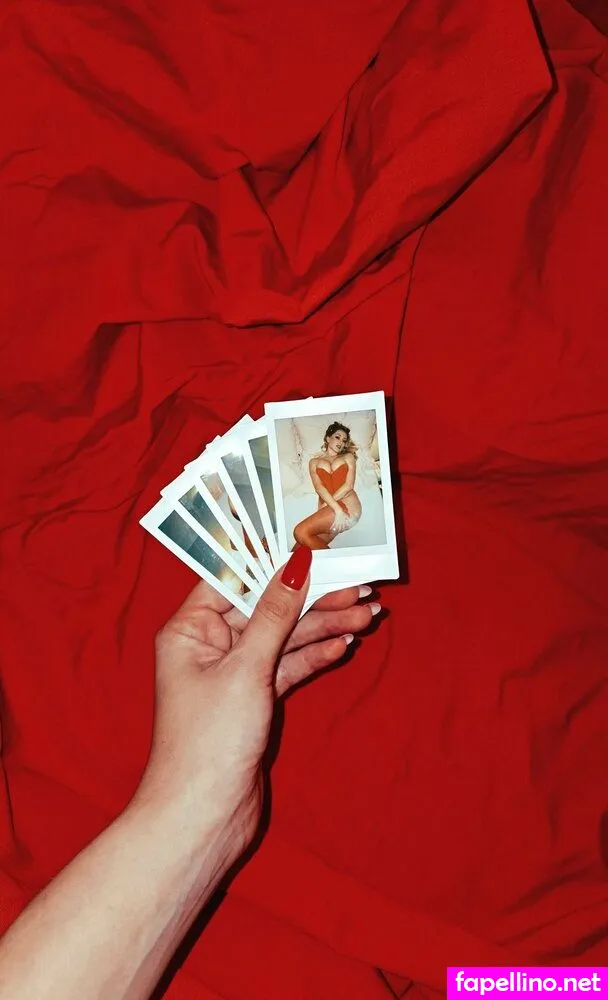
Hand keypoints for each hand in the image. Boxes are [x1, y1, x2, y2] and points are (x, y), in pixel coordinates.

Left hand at [136, 549, 380, 871]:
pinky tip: (345, 644)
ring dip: (324, 626)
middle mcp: (209, 646)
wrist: (203, 818)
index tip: (315, 544)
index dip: (274, 561)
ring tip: (367, 614)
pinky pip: (288, 667)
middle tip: (360, 585)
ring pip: (284, 638)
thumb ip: (274, 616)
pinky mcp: (254, 700)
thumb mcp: (245, 670)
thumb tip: (296, 565)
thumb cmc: (209, 741)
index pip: (234, 578)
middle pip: (267, 608)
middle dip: (313, 598)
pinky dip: (316, 656)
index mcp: (189, 630)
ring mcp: (234, 674)